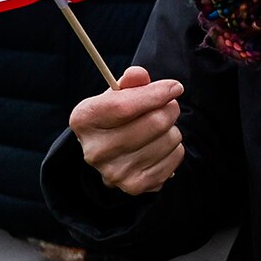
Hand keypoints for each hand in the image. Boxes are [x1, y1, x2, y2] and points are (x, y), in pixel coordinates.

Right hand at [72, 67, 185, 195]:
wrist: (110, 156)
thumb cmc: (117, 117)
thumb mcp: (118, 95)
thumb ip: (130, 82)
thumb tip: (138, 74)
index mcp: (84, 119)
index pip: (124, 105)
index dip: (156, 93)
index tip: (175, 87)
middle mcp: (94, 150)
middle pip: (155, 122)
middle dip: (170, 109)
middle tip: (168, 106)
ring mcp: (114, 172)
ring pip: (170, 139)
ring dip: (172, 130)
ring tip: (157, 131)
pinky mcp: (135, 186)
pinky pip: (176, 157)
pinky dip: (174, 149)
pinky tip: (158, 148)